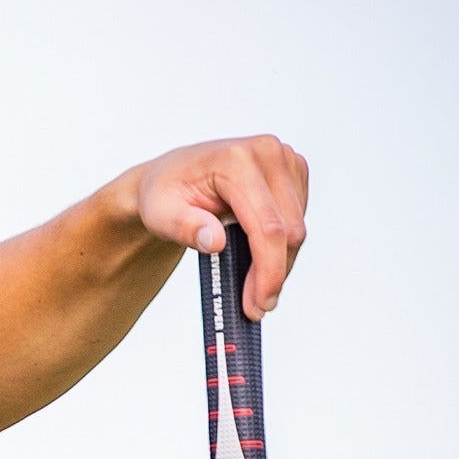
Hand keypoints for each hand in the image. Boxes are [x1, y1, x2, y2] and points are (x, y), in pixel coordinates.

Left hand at [125, 136, 309, 317]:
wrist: (172, 177)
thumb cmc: (165, 194)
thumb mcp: (159, 214)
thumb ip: (184, 227)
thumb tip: (215, 241)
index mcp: (236, 160)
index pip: (267, 226)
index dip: (268, 270)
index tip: (259, 304)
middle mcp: (267, 153)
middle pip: (289, 230)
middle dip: (274, 273)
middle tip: (255, 306)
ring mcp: (285, 159)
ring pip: (298, 228)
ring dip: (280, 262)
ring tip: (253, 285)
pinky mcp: (294, 170)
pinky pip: (299, 218)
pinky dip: (282, 245)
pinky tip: (259, 257)